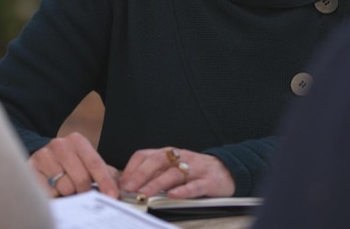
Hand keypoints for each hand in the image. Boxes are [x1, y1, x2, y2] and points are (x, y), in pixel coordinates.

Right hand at [29, 131, 119, 197]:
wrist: (41, 159)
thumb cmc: (69, 163)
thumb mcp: (87, 162)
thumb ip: (104, 172)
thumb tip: (117, 186)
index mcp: (77, 141)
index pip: (96, 164)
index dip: (105, 182)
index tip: (112, 196)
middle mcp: (60, 144)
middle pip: (82, 178)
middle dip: (85, 191)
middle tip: (83, 194)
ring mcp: (44, 156)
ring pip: (65, 187)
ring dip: (68, 193)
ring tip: (65, 187)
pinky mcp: (31, 169)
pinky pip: (49, 192)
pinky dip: (54, 195)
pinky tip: (53, 189)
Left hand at [119, 146, 234, 198]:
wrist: (228, 169)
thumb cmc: (196, 170)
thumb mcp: (174, 166)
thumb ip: (155, 172)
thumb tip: (130, 184)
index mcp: (170, 153)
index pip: (146, 155)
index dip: (133, 167)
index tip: (122, 181)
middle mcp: (181, 158)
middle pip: (157, 161)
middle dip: (141, 174)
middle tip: (129, 188)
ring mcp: (195, 168)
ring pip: (173, 173)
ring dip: (157, 184)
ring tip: (144, 194)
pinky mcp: (208, 181)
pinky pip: (194, 185)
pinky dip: (182, 191)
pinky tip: (172, 195)